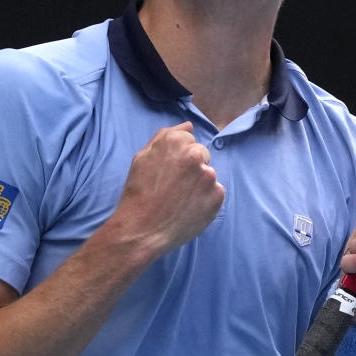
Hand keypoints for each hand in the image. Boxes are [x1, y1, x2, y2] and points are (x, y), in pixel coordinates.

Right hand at [112, 122, 224, 256]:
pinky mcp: (217, 196)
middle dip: (191, 167)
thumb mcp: (142, 157)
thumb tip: (189, 125)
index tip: (168, 171)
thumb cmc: (138, 193)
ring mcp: (208, 176)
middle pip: (201, 155)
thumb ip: (166, 136)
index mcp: (176, 141)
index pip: (188, 140)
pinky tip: (189, 209)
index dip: (177, 157)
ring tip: (180, 200)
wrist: (142, 230)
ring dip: (199, 184)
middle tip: (174, 187)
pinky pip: (215, 193)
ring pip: (208, 175)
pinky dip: (206, 200)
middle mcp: (195, 154)